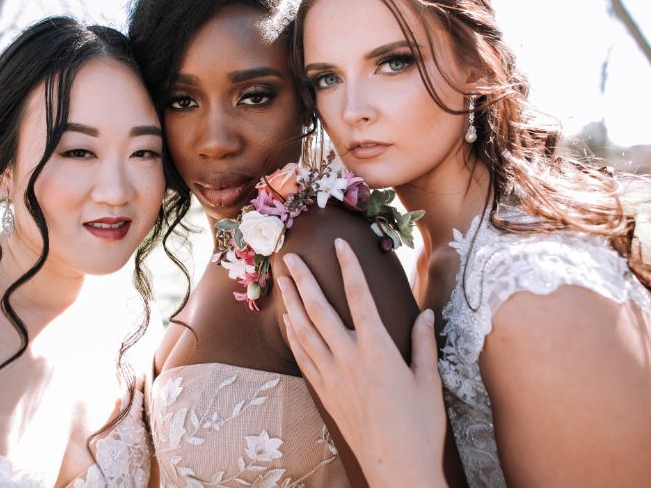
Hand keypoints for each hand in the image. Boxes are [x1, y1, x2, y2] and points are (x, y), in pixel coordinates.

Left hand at [278, 238, 446, 487]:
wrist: (396, 466)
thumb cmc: (420, 425)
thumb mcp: (429, 381)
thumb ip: (424, 344)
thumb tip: (426, 314)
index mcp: (378, 350)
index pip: (360, 297)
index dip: (349, 267)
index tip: (340, 244)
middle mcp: (349, 357)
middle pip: (320, 309)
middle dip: (303, 280)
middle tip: (289, 256)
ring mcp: (332, 375)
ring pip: (304, 330)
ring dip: (291, 303)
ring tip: (281, 281)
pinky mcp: (324, 392)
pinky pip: (302, 356)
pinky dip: (292, 335)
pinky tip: (287, 321)